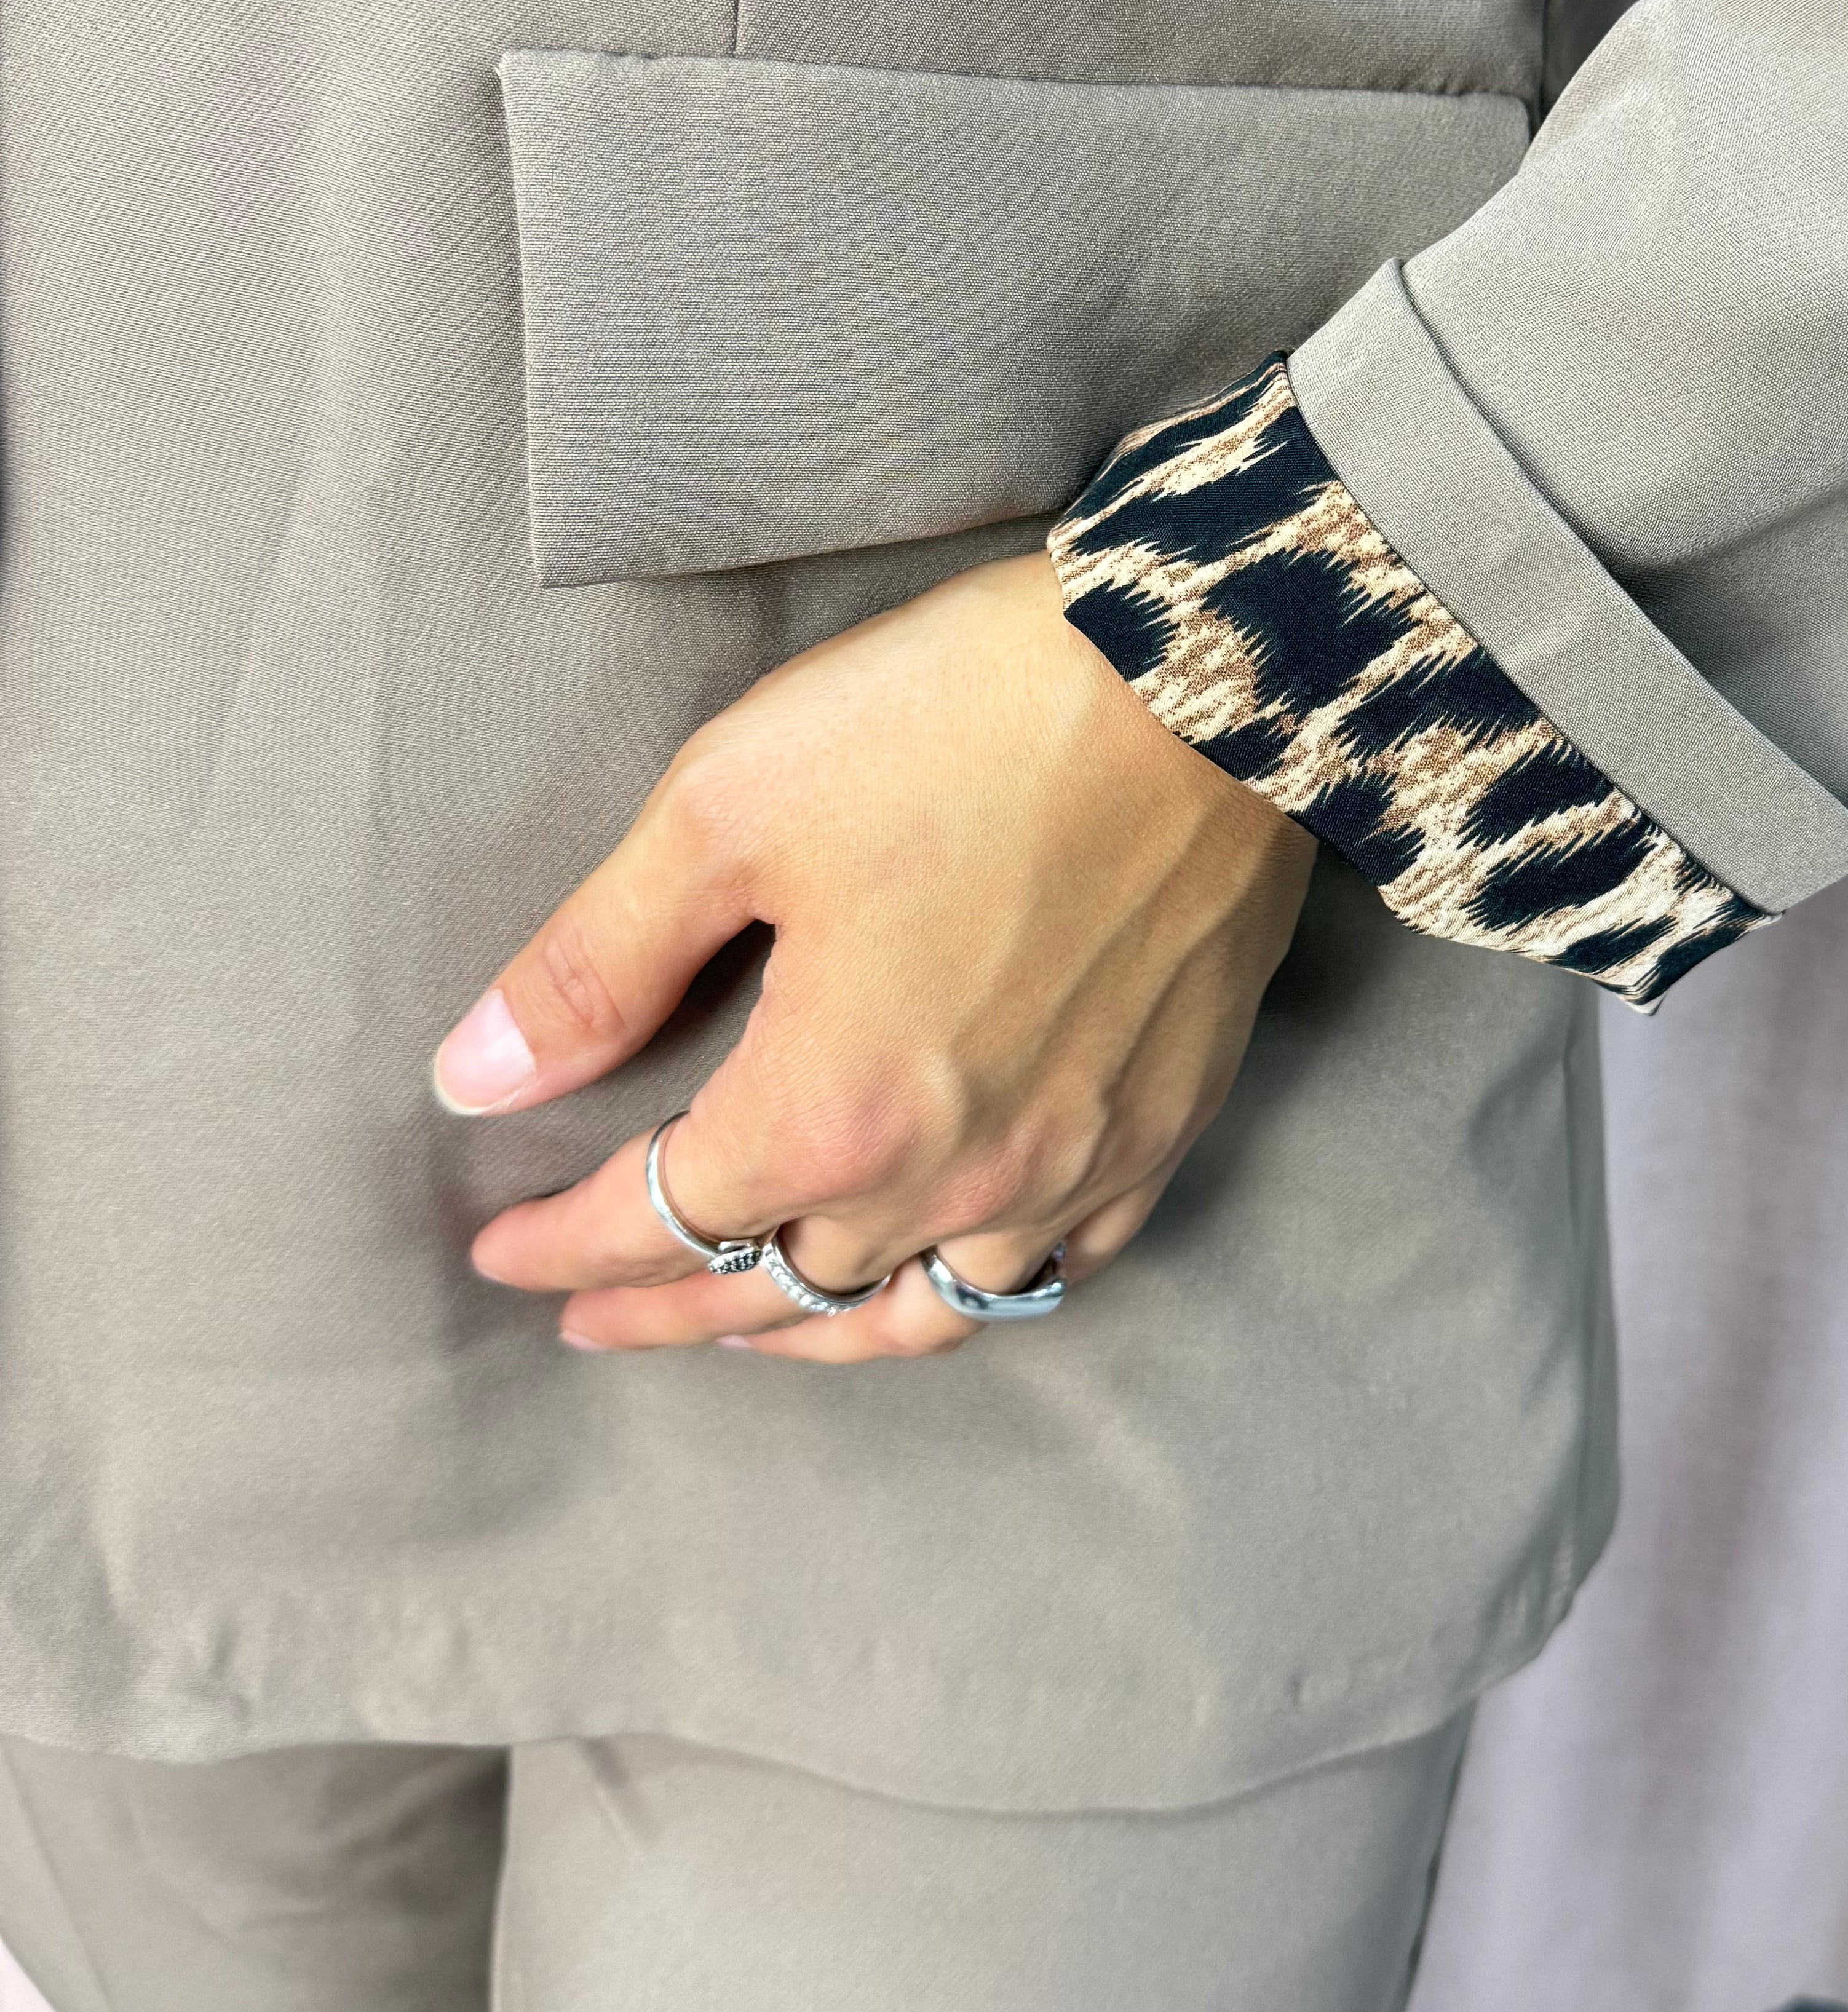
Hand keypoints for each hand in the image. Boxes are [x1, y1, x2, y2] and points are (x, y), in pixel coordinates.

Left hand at [433, 554, 1314, 1359]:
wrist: (1206, 681)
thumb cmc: (961, 721)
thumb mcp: (727, 808)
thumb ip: (596, 962)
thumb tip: (476, 1077)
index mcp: (830, 1107)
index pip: (659, 1221)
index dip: (562, 1245)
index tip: (496, 1251)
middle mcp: (953, 1174)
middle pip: (776, 1290)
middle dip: (665, 1306)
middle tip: (589, 1310)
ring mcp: (1070, 1163)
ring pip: (920, 1311)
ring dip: (814, 1329)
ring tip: (748, 1324)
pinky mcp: (1158, 1126)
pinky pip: (1057, 1266)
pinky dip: (975, 1290)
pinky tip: (942, 1271)